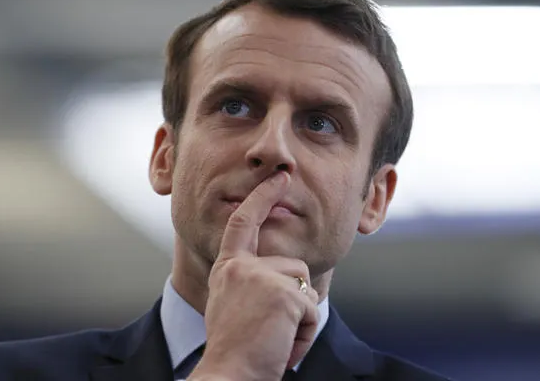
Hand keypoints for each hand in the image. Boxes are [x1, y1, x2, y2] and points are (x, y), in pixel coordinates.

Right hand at [188, 172, 319, 380]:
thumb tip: (289, 276)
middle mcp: (241, 267)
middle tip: (272, 332)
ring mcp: (260, 278)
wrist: (229, 374)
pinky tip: (282, 346)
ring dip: (300, 318)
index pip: (244, 222)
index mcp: (227, 268)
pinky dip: (304, 334)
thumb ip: (251, 281)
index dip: (262, 197)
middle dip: (296, 299)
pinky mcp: (282, 294)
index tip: (279, 178)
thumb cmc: (234, 349)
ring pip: (306, 286)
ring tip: (275, 338)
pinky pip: (312, 309)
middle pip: (292, 265)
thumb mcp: (233, 305)